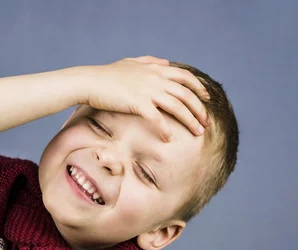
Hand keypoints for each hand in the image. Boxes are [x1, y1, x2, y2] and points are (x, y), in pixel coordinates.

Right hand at [83, 55, 210, 141]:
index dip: (199, 87)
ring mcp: (148, 91)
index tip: (207, 98)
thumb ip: (150, 61)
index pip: (186, 77)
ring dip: (190, 121)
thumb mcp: (131, 63)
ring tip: (198, 133)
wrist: (90, 81)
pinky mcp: (137, 103)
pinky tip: (170, 140)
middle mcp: (156, 79)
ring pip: (177, 107)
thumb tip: (165, 62)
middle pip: (186, 94)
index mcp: (156, 69)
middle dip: (200, 109)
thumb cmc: (107, 74)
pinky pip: (157, 118)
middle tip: (207, 123)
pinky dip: (165, 130)